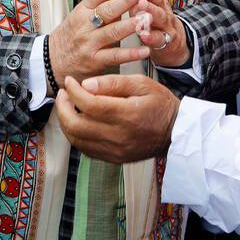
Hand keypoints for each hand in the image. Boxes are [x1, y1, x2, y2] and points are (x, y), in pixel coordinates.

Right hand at [48, 0, 150, 84]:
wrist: (51, 61)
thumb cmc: (70, 35)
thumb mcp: (80, 14)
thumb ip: (101, 1)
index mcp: (81, 11)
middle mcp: (85, 26)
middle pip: (107, 10)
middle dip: (126, 0)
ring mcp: (90, 44)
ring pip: (112, 32)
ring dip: (131, 24)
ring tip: (147, 18)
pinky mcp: (95, 61)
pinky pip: (115, 57)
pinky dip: (131, 54)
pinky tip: (145, 50)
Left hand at [54, 74, 180, 163]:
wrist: (176, 132)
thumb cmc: (160, 104)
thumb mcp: (142, 83)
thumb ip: (113, 82)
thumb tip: (86, 85)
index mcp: (128, 115)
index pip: (89, 104)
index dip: (73, 91)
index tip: (70, 81)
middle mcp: (120, 136)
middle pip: (77, 125)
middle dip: (63, 107)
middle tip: (63, 94)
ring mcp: (115, 151)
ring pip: (77, 139)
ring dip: (65, 121)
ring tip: (68, 106)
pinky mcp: (114, 159)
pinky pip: (85, 149)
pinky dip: (76, 135)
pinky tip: (78, 121)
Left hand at [120, 0, 189, 67]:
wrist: (173, 45)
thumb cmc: (154, 22)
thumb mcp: (145, 5)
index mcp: (156, 0)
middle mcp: (163, 9)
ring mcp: (166, 25)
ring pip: (159, 16)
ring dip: (150, 9)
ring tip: (141, 3)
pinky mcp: (166, 42)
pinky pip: (158, 39)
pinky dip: (151, 37)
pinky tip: (144, 34)